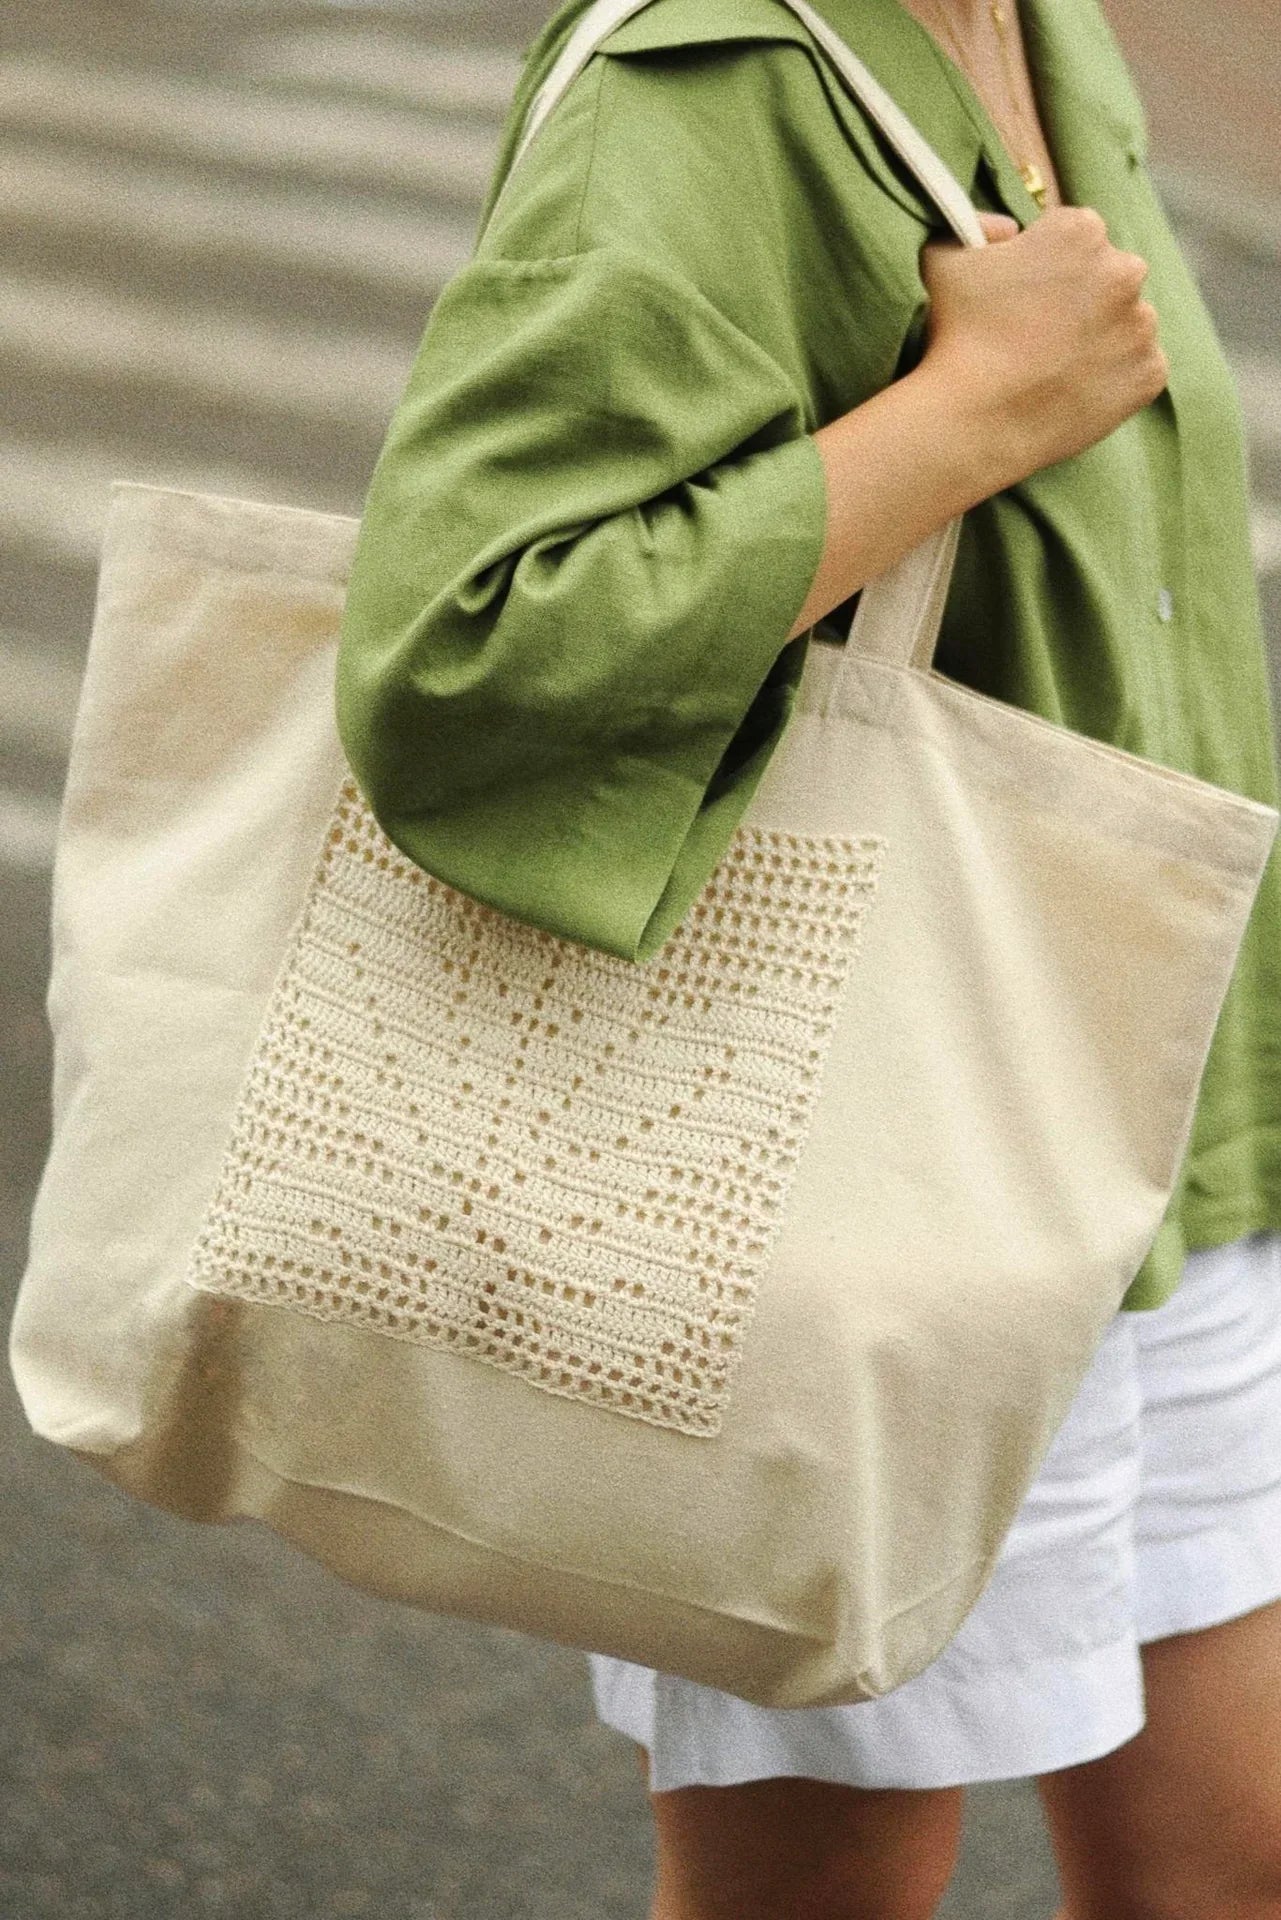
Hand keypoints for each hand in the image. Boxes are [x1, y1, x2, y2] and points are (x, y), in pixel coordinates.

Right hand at [918, 206, 1169, 484]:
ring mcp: (1141, 325)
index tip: (1026, 297)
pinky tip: (1074, 391)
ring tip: (1056, 368)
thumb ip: (978, 226)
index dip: (1048, 267)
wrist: (973, 423)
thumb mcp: (944, 258)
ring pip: (1128, 323)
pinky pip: (1140, 369)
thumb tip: (1009, 230)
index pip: (1076, 238)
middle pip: (1111, 276)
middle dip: (1084, 298)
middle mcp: (1124, 270)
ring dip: (1102, 338)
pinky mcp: (1150, 374)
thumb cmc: (954, 338)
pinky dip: (1115, 379)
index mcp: (1080, 231)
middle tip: (1041, 335)